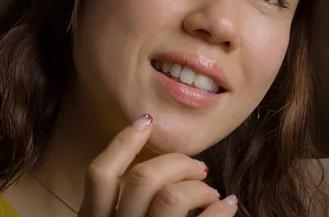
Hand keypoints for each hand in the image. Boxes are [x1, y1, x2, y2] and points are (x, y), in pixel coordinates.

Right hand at [77, 114, 238, 216]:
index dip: (123, 142)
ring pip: (172, 196)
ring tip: (211, 192)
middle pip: (142, 177)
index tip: (146, 120)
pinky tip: (229, 205)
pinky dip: (221, 207)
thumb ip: (123, 210)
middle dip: (177, 162)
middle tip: (198, 167)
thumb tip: (160, 172)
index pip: (99, 174)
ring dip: (199, 185)